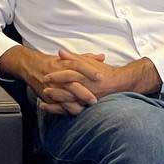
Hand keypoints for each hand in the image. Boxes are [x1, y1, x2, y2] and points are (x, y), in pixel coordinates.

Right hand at [0, 46, 107, 114]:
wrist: (31, 66)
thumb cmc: (53, 62)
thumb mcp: (69, 57)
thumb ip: (86, 58)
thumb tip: (102, 57)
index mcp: (64, 63)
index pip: (79, 65)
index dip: (90, 71)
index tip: (101, 77)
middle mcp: (57, 74)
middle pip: (72, 84)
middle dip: (84, 93)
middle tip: (95, 100)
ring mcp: (51, 86)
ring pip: (64, 97)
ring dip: (75, 104)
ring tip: (85, 109)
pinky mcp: (46, 95)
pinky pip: (56, 104)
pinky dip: (65, 109)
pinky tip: (75, 111)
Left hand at [39, 51, 161, 112]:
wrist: (120, 83)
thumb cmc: (104, 72)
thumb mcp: (88, 62)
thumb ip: (74, 58)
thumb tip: (60, 52)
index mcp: (87, 76)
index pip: (69, 75)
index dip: (57, 76)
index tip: (46, 76)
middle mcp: (87, 88)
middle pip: (68, 90)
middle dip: (55, 91)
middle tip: (43, 90)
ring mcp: (88, 99)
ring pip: (70, 103)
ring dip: (56, 103)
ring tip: (43, 102)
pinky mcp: (88, 107)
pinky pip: (73, 111)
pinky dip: (61, 111)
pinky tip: (51, 111)